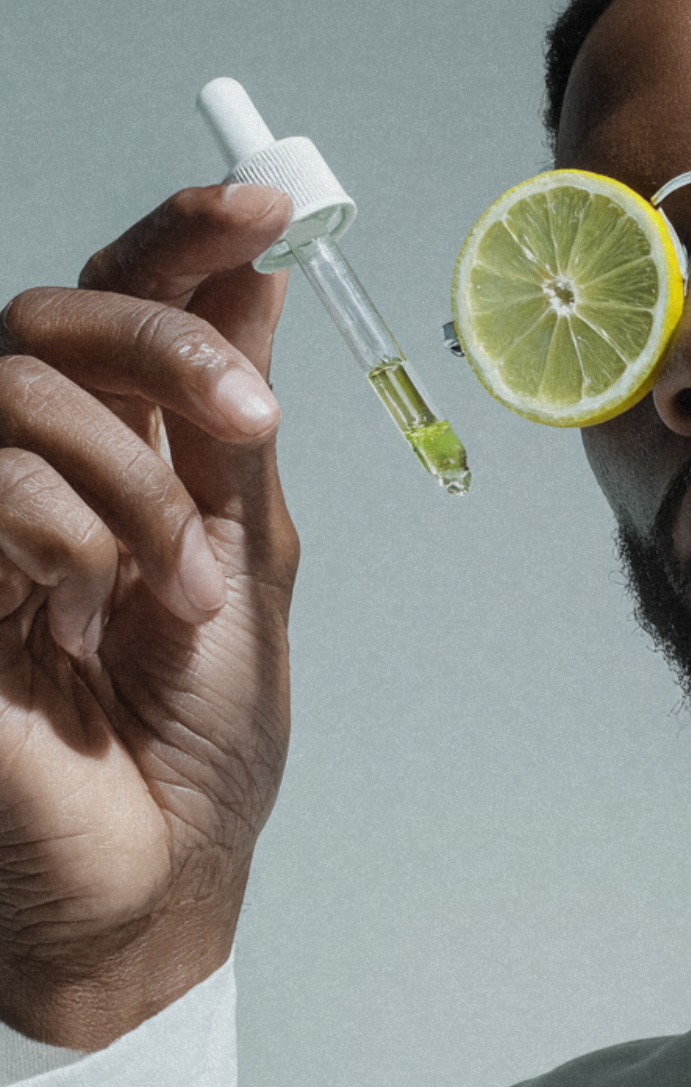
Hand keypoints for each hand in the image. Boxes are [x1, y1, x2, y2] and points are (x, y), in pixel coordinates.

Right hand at [0, 183, 298, 1049]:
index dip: (183, 234)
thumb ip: (232, 426)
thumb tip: (257, 276)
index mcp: (116, 455)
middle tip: (251, 422)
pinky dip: (71, 538)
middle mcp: (30, 468)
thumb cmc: (203, 740)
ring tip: (182, 595)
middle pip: (54, 312)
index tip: (271, 203)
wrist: (157, 883)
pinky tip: (88, 620)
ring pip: (21, 389)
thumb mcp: (248, 560)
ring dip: (138, 487)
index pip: (120, 299)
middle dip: (167, 341)